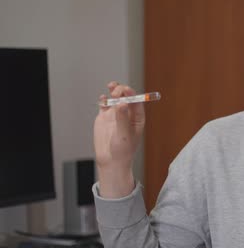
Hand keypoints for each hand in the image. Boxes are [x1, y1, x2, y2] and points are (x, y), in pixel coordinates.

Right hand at [93, 81, 144, 197]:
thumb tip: (123, 103)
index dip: (132, 94)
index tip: (126, 91)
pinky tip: (103, 99)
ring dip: (114, 90)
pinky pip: (105, 104)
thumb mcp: (124, 134)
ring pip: (116, 97)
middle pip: (126, 96)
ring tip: (111, 86)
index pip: (137, 101)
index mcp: (137, 117)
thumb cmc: (123, 151)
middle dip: (122, 91)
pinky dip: (104, 99)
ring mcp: (116, 114)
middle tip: (116, 93)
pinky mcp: (104, 117)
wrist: (110, 161)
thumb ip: (123, 118)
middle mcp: (127, 113)